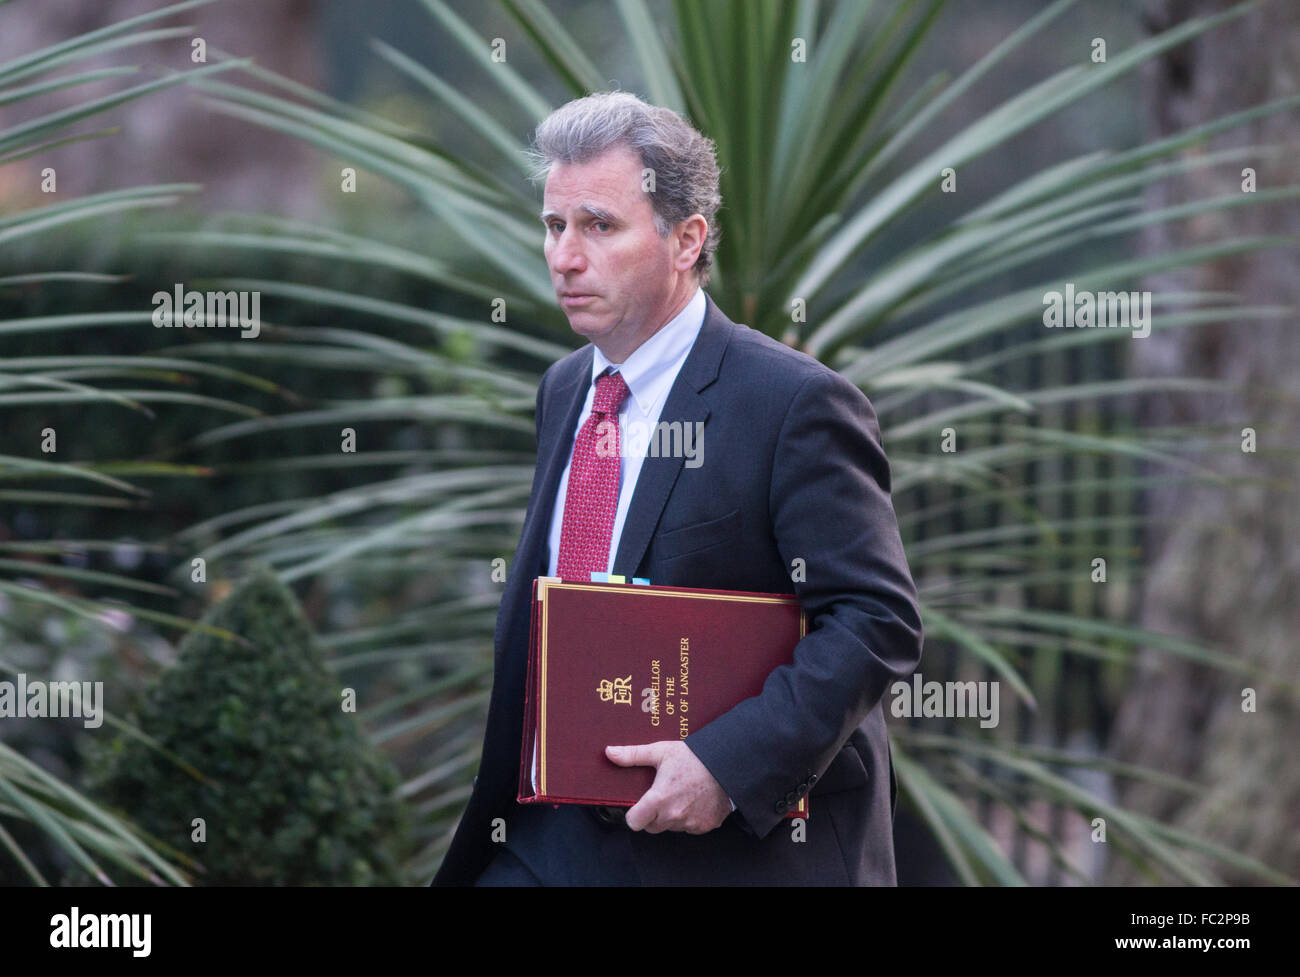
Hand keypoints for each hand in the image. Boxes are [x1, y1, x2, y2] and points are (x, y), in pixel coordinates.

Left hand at [605, 741, 731, 834]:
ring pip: (671, 827)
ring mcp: (690, 823)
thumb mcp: (660, 751)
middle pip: (652, 826)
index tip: (640, 804)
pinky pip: (690, 828)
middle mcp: (673, 815)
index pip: (634, 823)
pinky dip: (690, 819)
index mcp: (658, 799)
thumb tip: (609, 752)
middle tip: (663, 795)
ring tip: (681, 795)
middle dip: (653, 815)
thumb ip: (633, 755)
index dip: (634, 814)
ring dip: (672, 817)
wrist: (726, 763)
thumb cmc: (692, 757)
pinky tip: (695, 801)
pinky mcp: (705, 826)